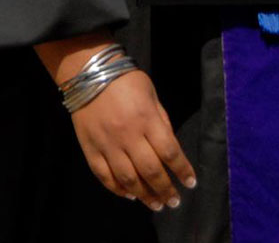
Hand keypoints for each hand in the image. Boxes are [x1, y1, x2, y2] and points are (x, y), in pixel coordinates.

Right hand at [68, 70, 195, 211]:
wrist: (88, 73)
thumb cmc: (125, 80)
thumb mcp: (151, 95)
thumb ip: (161, 122)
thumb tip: (170, 149)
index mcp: (147, 120)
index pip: (170, 152)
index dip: (182, 170)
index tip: (191, 183)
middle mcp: (128, 136)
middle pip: (151, 171)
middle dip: (166, 190)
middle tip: (174, 202)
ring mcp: (107, 144)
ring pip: (128, 179)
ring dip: (145, 196)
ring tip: (156, 205)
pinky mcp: (90, 149)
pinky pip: (104, 176)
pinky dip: (118, 189)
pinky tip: (129, 195)